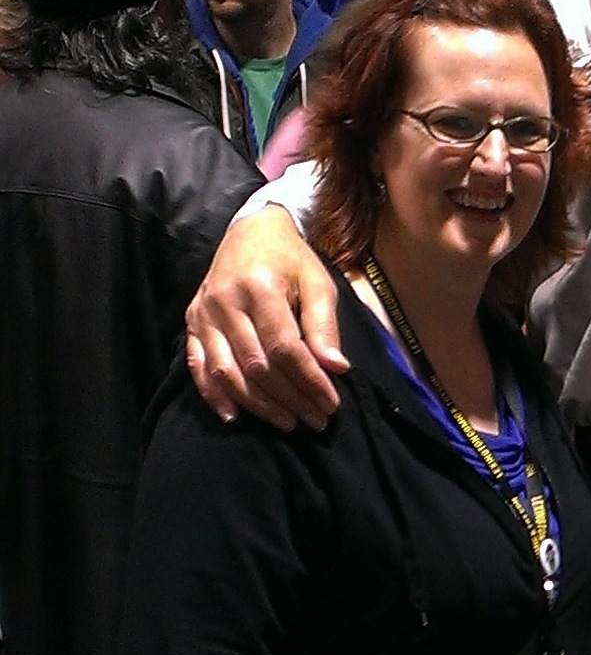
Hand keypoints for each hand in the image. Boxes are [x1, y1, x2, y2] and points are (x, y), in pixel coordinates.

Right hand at [185, 208, 348, 430]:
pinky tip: (235, 416)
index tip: (331, 403)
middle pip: (257, 366)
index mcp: (259, 287)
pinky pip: (197, 366)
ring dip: (258, 405)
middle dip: (290, 399)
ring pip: (227, 373)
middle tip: (316, 420)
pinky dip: (214, 395)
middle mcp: (225, 301)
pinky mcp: (191, 322)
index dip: (309, 380)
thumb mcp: (317, 282)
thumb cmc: (289, 260)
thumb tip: (336, 368)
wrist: (250, 232)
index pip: (285, 348)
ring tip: (287, 422)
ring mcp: (203, 314)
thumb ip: (323, 324)